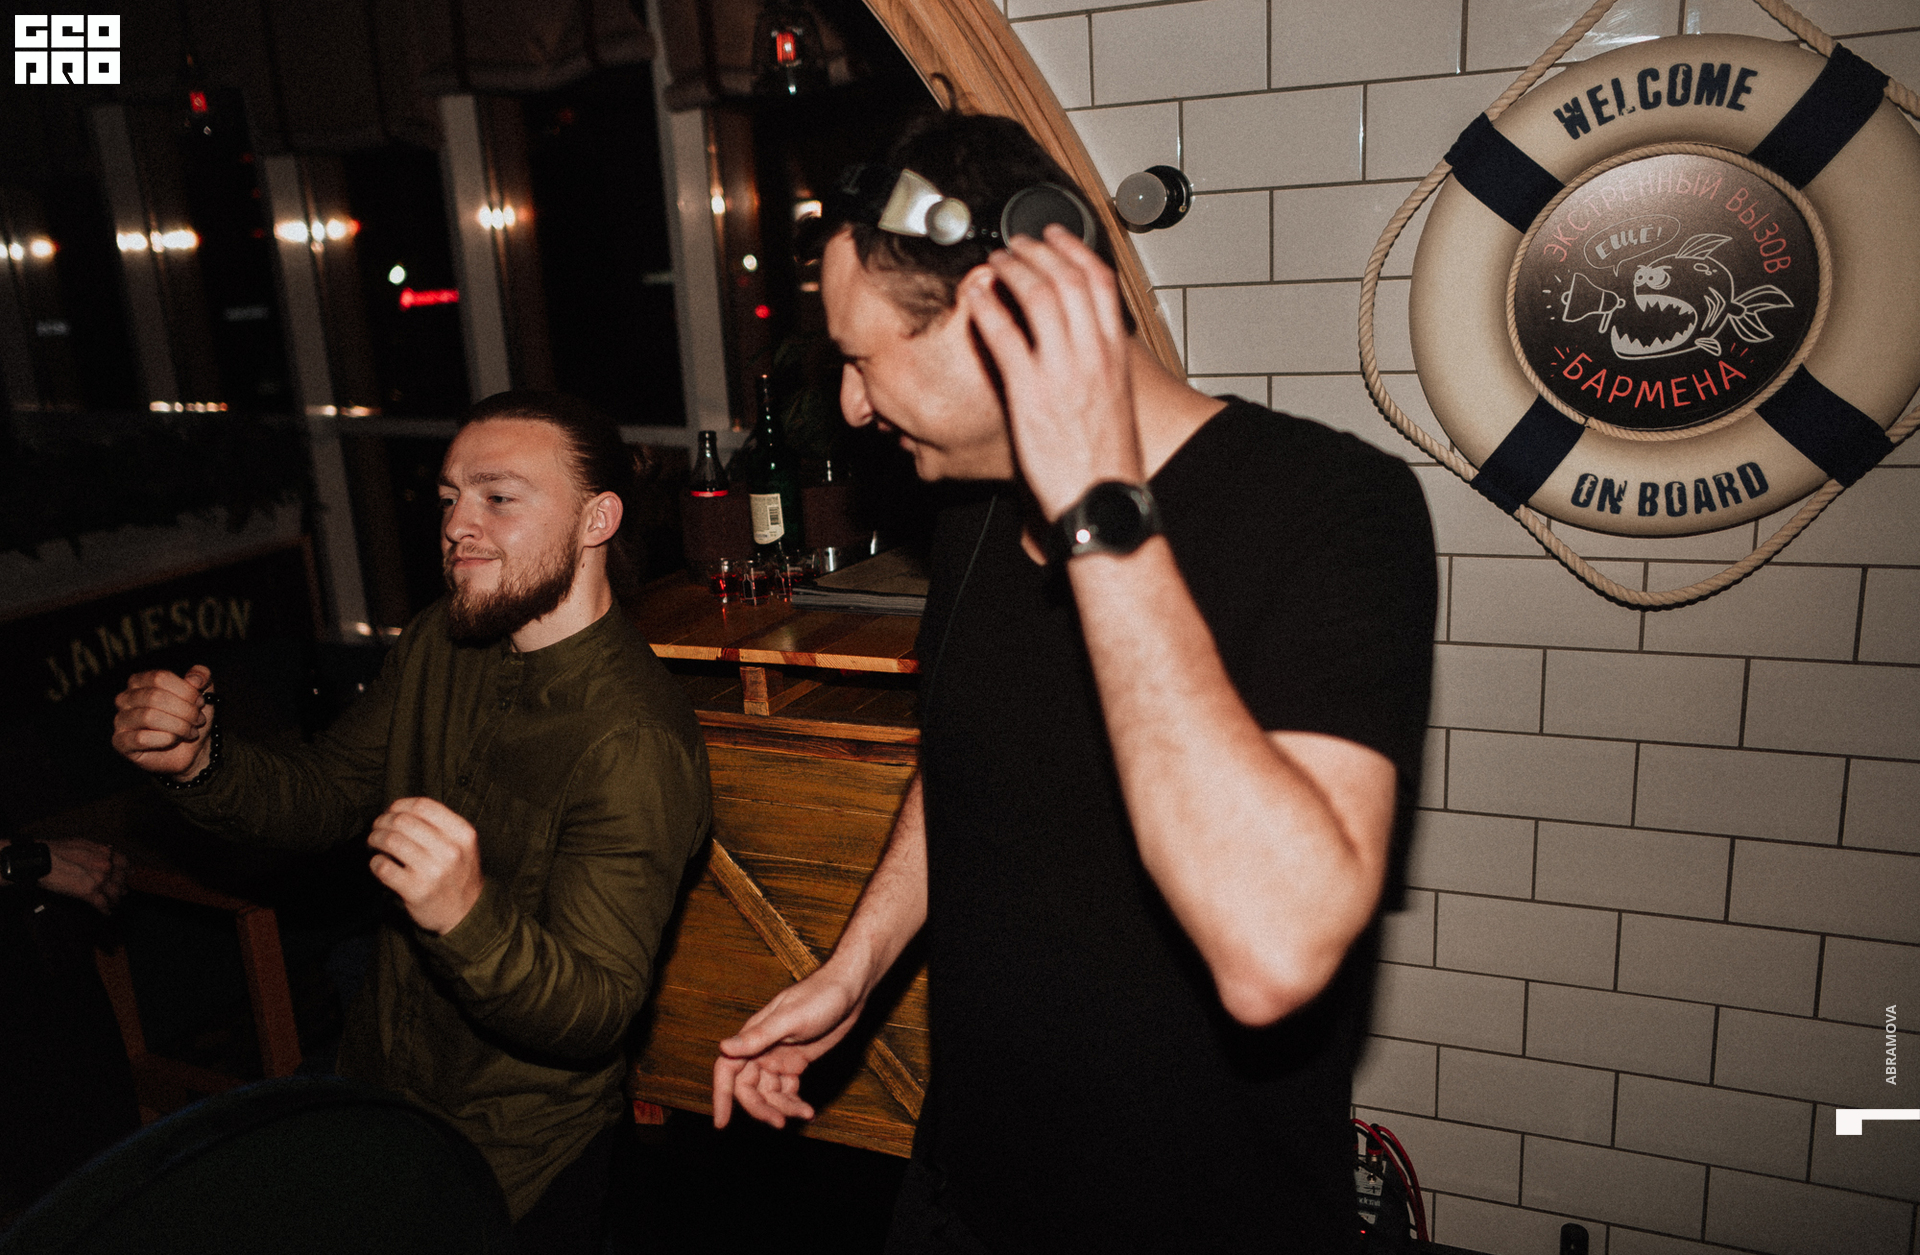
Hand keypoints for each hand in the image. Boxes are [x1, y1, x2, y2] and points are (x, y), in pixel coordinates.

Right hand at [17, 838, 128, 912]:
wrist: (43, 860)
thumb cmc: (56, 850)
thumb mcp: (81, 843)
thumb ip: (97, 850)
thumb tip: (106, 852)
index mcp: (104, 853)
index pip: (124, 862)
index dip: (128, 869)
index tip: (131, 873)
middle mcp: (106, 866)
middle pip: (121, 880)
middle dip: (122, 887)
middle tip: (123, 892)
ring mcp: (99, 879)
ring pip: (115, 893)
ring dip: (115, 900)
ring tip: (115, 904)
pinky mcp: (89, 892)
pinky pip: (102, 904)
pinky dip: (105, 910)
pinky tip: (107, 913)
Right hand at [112, 666, 215, 780]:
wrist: (192, 749)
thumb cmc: (191, 718)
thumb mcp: (203, 692)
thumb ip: (202, 676)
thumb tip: (195, 678)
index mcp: (141, 681)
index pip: (160, 677)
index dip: (186, 690)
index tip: (200, 702)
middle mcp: (125, 698)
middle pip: (154, 696)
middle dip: (185, 710)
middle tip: (198, 720)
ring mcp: (121, 720)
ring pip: (149, 717)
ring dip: (178, 726)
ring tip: (190, 732)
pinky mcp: (120, 742)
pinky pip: (141, 738)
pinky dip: (166, 739)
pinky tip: (174, 741)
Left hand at [367, 797, 483, 934]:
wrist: (466, 914)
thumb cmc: (459, 874)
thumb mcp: (463, 845)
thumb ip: (440, 826)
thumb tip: (398, 811)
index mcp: (463, 834)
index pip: (423, 805)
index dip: (400, 805)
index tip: (391, 811)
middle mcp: (450, 851)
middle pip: (403, 821)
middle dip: (383, 821)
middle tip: (377, 827)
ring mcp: (433, 872)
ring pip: (390, 841)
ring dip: (375, 839)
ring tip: (373, 842)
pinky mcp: (416, 891)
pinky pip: (383, 868)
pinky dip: (375, 862)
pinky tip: (378, 863)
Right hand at [712, 967, 868, 1128]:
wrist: (850, 990)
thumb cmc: (820, 997)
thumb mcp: (790, 1018)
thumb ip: (758, 1036)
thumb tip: (723, 1048)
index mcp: (754, 1036)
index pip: (727, 1070)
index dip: (721, 1095)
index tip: (721, 1123)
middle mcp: (762, 1049)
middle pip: (749, 1088)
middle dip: (761, 1108)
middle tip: (779, 1123)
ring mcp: (780, 1057)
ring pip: (770, 1093)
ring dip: (783, 1107)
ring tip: (804, 1113)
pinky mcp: (797, 1062)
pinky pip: (788, 1090)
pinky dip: (794, 1102)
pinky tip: (808, 1111)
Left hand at [960, 226, 1143, 519]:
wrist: (1101, 499)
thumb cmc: (1105, 461)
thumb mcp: (1113, 401)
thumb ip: (1097, 365)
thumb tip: (1080, 345)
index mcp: (1113, 354)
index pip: (1099, 281)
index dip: (1073, 249)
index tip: (1054, 236)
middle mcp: (1090, 354)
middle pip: (1066, 278)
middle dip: (1037, 251)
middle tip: (1014, 244)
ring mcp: (1060, 370)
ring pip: (1037, 296)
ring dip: (1011, 270)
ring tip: (993, 263)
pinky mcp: (1030, 391)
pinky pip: (1004, 336)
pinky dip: (988, 308)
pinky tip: (975, 298)